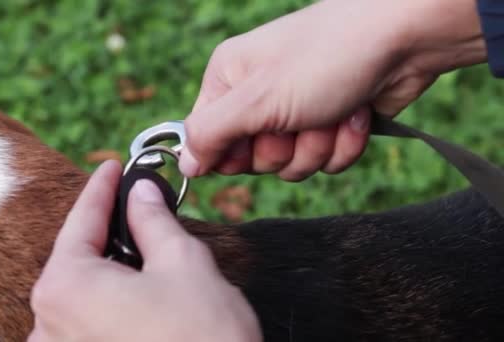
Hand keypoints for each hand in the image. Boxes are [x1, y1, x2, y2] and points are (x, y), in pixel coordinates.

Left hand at [27, 160, 261, 341]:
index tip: (112, 167)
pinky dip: (106, 303)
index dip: (101, 188)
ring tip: (141, 254)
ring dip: (107, 270)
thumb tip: (141, 193)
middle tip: (131, 207)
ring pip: (81, 294)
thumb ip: (153, 220)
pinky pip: (84, 324)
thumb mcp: (182, 263)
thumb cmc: (203, 337)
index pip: (82, 220)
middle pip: (77, 259)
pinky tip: (136, 298)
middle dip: (105, 230)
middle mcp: (47, 325)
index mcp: (66, 288)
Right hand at [178, 0, 486, 181]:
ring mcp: (297, 111)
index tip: (253, 141)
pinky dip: (344, 144)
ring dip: (318, 146)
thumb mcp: (256, 99)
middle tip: (299, 120)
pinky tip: (356, 114)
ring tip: (333, 112)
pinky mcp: (331, 123)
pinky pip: (326, 161)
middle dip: (284, 149)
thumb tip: (186, 164)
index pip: (209, 142)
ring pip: (293, 165)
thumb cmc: (323, 58)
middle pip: (255, 160)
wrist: (403, 40)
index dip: (232, 154)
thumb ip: (210, 133)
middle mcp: (260, 97)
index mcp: (229, 81)